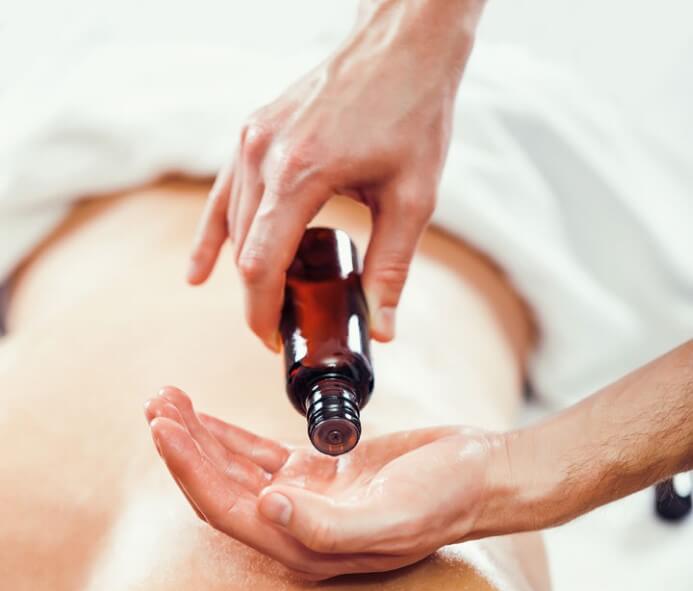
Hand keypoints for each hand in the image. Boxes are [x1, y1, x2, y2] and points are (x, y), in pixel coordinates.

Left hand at [144, 387, 504, 580]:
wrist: (483, 475)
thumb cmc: (446, 500)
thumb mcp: (393, 516)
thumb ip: (329, 526)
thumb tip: (265, 508)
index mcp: (307, 548)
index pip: (229, 512)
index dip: (191, 472)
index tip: (164, 428)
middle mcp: (298, 528)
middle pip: (221, 490)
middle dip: (184, 449)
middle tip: (156, 404)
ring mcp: (306, 499)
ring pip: (234, 470)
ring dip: (198, 437)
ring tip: (166, 398)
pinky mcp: (319, 472)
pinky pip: (259, 454)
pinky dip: (227, 434)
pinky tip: (201, 414)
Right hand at [187, 0, 482, 347]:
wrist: (401, 43)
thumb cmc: (412, 112)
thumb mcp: (412, 199)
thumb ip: (391, 268)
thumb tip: (383, 329)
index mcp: (300, 173)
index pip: (261, 264)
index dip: (263, 312)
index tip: (276, 342)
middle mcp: (264, 155)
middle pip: (244, 250)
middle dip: (259, 298)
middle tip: (285, 331)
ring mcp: (252, 140)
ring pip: (234, 226)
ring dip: (247, 270)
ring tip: (272, 305)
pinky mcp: (253, 132)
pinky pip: (223, 196)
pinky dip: (214, 237)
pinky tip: (198, 273)